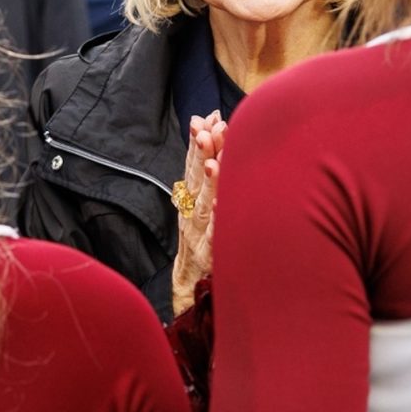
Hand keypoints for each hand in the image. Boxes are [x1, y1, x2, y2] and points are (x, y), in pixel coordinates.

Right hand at [170, 111, 225, 317]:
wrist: (190, 291)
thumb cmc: (203, 245)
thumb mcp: (201, 208)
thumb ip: (204, 171)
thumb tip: (210, 126)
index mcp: (190, 203)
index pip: (191, 167)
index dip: (196, 143)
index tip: (204, 120)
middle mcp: (191, 217)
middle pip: (196, 181)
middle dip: (203, 153)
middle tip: (213, 129)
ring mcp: (199, 238)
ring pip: (203, 206)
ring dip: (209, 183)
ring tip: (212, 162)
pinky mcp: (210, 260)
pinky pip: (214, 239)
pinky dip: (217, 221)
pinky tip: (220, 206)